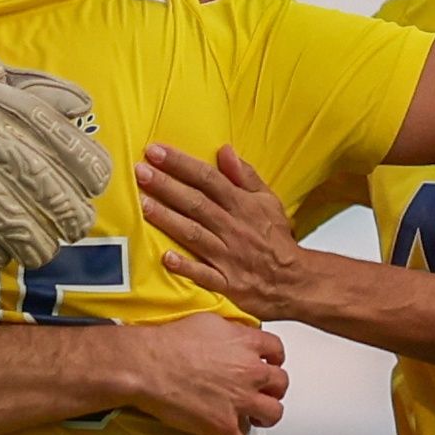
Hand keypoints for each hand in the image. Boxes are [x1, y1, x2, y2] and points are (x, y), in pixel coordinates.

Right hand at [0, 0, 110, 268]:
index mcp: (8, 104)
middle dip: (70, 217)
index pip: (67, 145)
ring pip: (12, 221)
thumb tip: (81, 106)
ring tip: (40, 249)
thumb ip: (37, 90)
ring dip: (35, 244)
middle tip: (73, 227)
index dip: (89, 173)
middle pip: (47, 189)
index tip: (93, 186)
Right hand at [117, 313, 289, 434]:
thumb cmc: (169, 343)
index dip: (274, 359)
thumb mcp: (208, 322)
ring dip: (267, 417)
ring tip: (257, 419)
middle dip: (274, 388)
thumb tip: (235, 335)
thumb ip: (230, 331)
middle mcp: (249, 372)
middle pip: (281, 383)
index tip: (271, 364)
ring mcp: (239, 401)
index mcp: (245, 344)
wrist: (149, 366)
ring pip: (272, 413)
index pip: (276, 350)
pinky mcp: (223, 426)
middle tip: (265, 391)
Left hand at [136, 143, 312, 317]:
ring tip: (143, 205)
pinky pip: (204, 274)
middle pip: (195, 202)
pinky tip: (166, 258)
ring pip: (195, 234)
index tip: (156, 151)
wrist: (295, 281)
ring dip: (168, 219)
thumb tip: (225, 151)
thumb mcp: (268, 201)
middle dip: (166, 186)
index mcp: (242, 205)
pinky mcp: (227, 283)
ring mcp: (228, 256)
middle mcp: (232, 227)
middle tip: (140, 171)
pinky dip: (186, 267)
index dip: (180, 163)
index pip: (207, 178)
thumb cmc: (276, 240)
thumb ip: (245, 176)